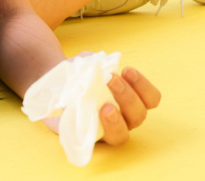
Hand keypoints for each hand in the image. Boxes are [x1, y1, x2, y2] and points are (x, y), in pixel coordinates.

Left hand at [40, 52, 160, 146]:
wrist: (53, 87)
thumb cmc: (78, 75)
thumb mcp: (87, 64)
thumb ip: (94, 61)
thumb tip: (98, 64)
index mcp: (130, 100)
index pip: (151, 98)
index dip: (143, 85)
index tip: (127, 70)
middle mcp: (123, 118)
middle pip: (138, 114)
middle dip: (127, 96)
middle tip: (111, 79)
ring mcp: (106, 131)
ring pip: (122, 134)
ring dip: (116, 119)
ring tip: (105, 107)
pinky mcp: (87, 139)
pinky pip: (96, 142)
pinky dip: (93, 132)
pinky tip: (88, 118)